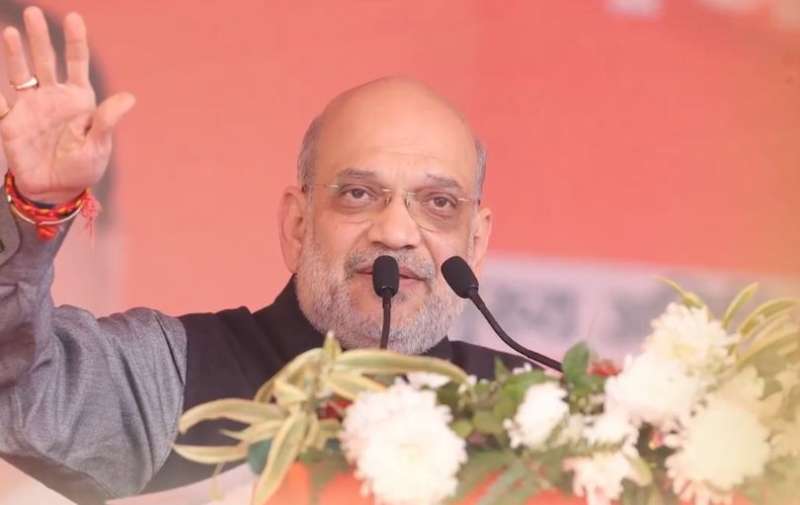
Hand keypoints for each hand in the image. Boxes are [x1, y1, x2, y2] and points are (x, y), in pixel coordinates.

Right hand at [0, 7, 134, 204]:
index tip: (74, 18)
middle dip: (40, 37)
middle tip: (34, 12)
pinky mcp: (11, 123)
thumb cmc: (83, 166)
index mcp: (78, 99)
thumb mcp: (99, 145)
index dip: (75, 41)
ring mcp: (30, 107)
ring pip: (21, 74)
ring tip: (11, 32)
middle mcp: (53, 97)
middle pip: (46, 61)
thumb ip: (107, 120)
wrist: (57, 189)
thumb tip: (129, 97)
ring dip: (15, 54)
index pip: (76, 63)